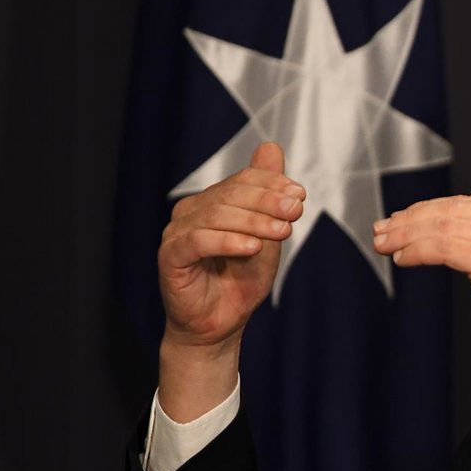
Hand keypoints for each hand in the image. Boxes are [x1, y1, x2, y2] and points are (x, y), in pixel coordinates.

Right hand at [158, 142, 304, 349]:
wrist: (221, 324)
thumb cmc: (240, 280)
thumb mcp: (265, 235)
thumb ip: (267, 197)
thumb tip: (271, 147)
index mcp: (212, 202)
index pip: (242, 181)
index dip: (271, 184)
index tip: (300, 195)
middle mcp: (191, 212)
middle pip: (230, 194)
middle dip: (268, 200)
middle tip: (296, 210)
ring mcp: (177, 234)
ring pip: (216, 215)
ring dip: (254, 221)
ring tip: (283, 232)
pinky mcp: (170, 257)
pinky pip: (198, 241)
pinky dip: (227, 241)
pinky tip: (252, 246)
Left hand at [372, 192, 470, 360]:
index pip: (462, 202)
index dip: (425, 210)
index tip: (400, 221)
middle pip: (449, 210)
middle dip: (409, 220)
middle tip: (382, 230)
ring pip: (443, 226)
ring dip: (407, 235)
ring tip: (385, 244)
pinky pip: (445, 248)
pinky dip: (419, 251)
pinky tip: (404, 258)